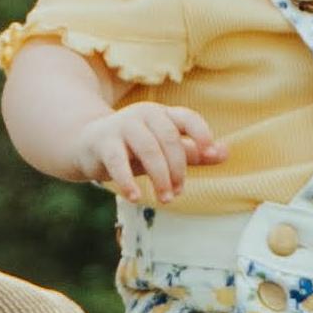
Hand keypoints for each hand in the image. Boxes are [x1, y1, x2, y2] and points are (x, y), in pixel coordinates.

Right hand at [79, 98, 221, 201]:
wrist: (87, 144)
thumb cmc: (132, 149)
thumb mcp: (164, 150)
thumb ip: (193, 152)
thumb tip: (226, 153)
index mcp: (162, 115)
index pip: (186, 117)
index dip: (200, 132)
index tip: (209, 152)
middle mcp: (144, 114)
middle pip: (169, 139)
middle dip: (177, 168)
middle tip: (178, 192)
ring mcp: (122, 125)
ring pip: (148, 149)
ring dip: (160, 177)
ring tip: (164, 198)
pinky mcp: (103, 142)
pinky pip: (118, 162)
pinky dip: (128, 182)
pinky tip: (135, 197)